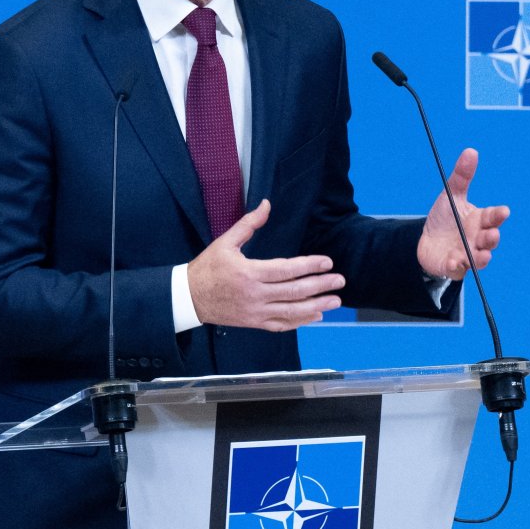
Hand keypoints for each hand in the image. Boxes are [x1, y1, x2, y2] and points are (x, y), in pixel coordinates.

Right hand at [188, 200, 345, 331]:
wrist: (189, 298)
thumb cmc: (207, 268)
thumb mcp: (225, 242)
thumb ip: (249, 224)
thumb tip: (266, 204)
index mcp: (249, 273)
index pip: (287, 270)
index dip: (310, 266)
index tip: (327, 262)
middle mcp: (255, 294)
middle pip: (295, 291)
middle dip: (320, 286)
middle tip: (340, 281)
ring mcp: (255, 311)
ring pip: (292, 311)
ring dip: (316, 306)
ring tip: (335, 301)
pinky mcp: (254, 322)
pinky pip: (281, 324)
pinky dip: (300, 321)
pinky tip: (316, 316)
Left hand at [418, 148, 509, 279]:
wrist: (425, 241)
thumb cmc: (444, 218)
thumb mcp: (451, 196)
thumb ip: (462, 177)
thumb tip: (471, 151)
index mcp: (480, 220)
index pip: (493, 217)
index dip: (498, 215)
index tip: (503, 211)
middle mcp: (477, 238)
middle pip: (490, 240)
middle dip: (492, 238)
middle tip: (491, 234)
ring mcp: (467, 254)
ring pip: (479, 258)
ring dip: (481, 256)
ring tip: (482, 255)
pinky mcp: (454, 266)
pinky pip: (458, 268)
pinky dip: (457, 265)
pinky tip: (454, 261)